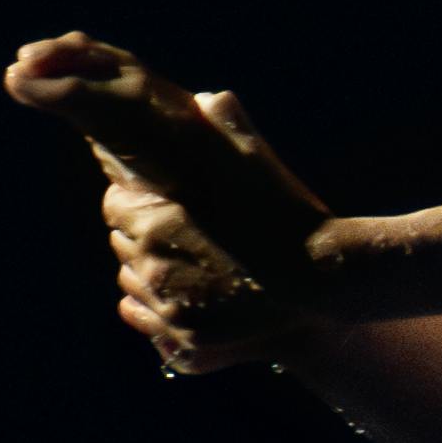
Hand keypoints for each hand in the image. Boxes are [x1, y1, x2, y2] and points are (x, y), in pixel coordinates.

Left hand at [5, 35, 346, 373]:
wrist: (327, 277)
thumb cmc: (290, 212)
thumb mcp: (257, 160)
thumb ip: (226, 125)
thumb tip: (208, 98)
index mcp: (154, 221)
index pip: (115, 206)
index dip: (140, 200)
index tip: (168, 200)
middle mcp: (151, 268)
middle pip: (123, 246)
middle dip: (147, 236)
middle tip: (192, 231)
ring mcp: (168, 311)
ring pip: (134, 285)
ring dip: (154, 273)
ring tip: (199, 263)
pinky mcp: (188, 344)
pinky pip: (149, 323)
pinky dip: (162, 311)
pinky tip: (194, 296)